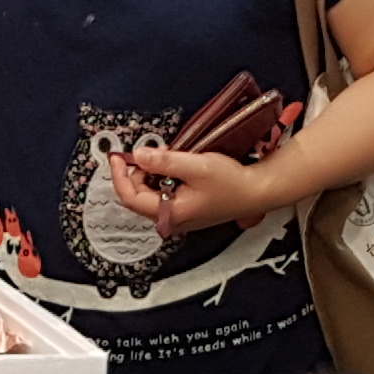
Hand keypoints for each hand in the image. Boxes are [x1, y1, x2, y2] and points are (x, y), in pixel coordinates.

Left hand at [109, 143, 277, 235]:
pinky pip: (163, 194)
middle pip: (138, 196)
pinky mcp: (185, 210)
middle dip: (138, 172)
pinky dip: (163, 178)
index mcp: (171, 213)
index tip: (117, 158)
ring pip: (150, 195)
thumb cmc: (233, 184)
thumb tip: (140, 156)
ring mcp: (178, 217)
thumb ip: (165, 162)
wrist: (256, 192)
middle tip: (149, 153)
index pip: (131, 197)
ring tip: (166, 157)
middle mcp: (172, 220)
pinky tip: (175, 167)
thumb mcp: (197, 166)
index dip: (119, 175)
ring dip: (152, 174)